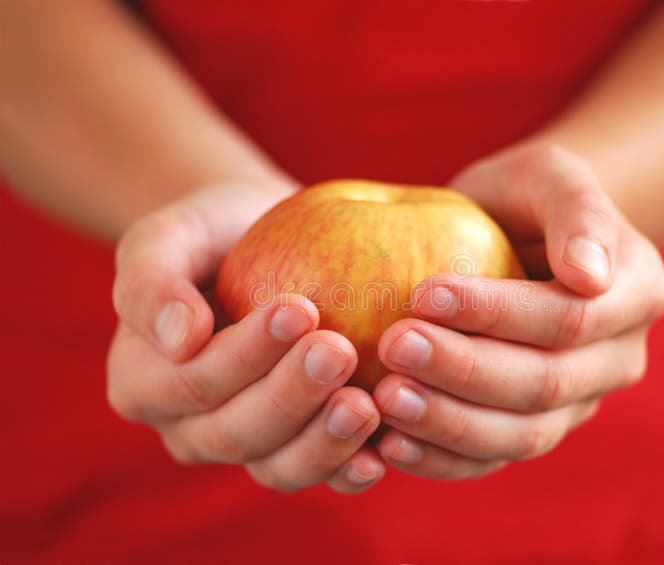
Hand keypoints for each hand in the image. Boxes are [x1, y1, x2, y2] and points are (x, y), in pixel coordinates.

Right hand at [107, 181, 384, 493]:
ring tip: (365, 406)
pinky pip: (317, 472)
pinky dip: (346, 469)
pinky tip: (380, 454)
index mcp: (142, 384)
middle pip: (237, 431)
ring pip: (276, 466)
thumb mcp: (166, 237)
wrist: (256, 244)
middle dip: (291, 396)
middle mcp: (189, 428)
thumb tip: (180, 339)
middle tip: (340, 351)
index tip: (299, 309)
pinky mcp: (294, 449)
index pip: (192, 381)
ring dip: (322, 442)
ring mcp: (245, 446)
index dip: (245, 355)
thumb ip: (152, 282)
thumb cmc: (208, 235)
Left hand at [371, 145, 663, 479]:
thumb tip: (590, 275)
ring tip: (384, 400)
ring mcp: (578, 404)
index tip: (423, 293)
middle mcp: (617, 360)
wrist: (518, 237)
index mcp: (637, 295)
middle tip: (392, 346)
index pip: (570, 317)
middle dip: (464, 370)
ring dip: (448, 423)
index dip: (497, 313)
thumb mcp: (552, 174)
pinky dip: (442, 459)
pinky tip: (389, 445)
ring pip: (520, 436)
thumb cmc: (527, 196)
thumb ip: (579, 212)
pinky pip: (492, 459)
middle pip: (544, 384)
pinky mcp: (533, 429)